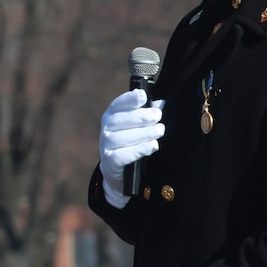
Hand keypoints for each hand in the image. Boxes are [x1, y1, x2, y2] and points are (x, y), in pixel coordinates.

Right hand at [98, 89, 164, 207]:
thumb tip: (160, 103)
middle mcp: (106, 129)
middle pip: (119, 120)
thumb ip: (147, 114)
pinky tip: (152, 146)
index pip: (117, 104)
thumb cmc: (131, 142)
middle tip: (158, 116)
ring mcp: (106, 146)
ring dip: (143, 133)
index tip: (143, 96)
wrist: (119, 171)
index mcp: (111, 115)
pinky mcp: (110, 162)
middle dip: (140, 117)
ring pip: (121, 138)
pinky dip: (139, 150)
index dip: (129, 99)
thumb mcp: (138, 126)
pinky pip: (122, 155)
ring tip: (160, 130)